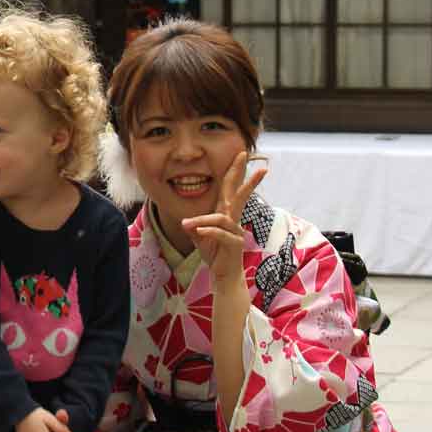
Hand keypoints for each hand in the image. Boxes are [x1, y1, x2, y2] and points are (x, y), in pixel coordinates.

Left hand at [186, 150, 267, 281]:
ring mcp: (236, 232)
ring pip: (221, 217)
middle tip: (245, 154)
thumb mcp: (199, 238)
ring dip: (202, 221)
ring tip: (187, 226)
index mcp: (226, 215)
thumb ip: (194, 227)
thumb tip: (186, 221)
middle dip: (241, 174)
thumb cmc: (215, 255)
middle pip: (238, 193)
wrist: (224, 277)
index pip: (230, 190)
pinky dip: (207, 231)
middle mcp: (233, 220)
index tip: (240, 156)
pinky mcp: (234, 245)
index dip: (234, 173)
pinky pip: (220, 233)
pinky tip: (196, 232)